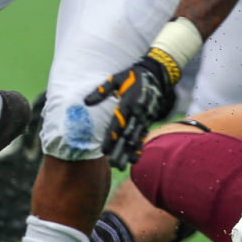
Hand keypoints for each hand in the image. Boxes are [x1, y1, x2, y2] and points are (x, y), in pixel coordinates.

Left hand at [86, 52, 176, 169]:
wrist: (156, 75)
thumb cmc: (131, 76)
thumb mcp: (115, 79)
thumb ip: (101, 91)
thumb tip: (86, 102)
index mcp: (128, 102)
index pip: (118, 123)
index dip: (111, 137)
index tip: (104, 150)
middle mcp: (137, 112)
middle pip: (127, 134)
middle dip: (120, 150)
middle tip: (113, 164)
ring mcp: (145, 117)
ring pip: (135, 138)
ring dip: (128, 153)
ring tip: (121, 166)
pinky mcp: (149, 120)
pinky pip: (142, 136)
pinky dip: (138, 148)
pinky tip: (133, 159)